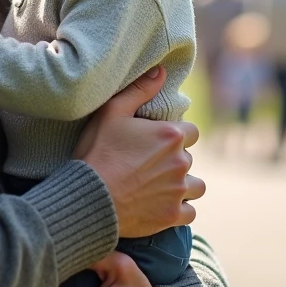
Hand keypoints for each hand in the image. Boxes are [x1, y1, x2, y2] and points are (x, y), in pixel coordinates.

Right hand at [75, 67, 203, 237]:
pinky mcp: (172, 215)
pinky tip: (162, 206)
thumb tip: (161, 71)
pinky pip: (190, 212)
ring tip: (161, 186)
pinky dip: (179, 210)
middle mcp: (181, 162)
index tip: (158, 142)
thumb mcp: (111, 112)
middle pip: (188, 158)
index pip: (191, 132)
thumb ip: (139, 89)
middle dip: (174, 160)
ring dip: (183, 185)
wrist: (89, 196)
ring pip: (196, 186)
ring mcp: (178, 190)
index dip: (175, 136)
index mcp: (171, 135)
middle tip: (150, 165)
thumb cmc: (98, 152)